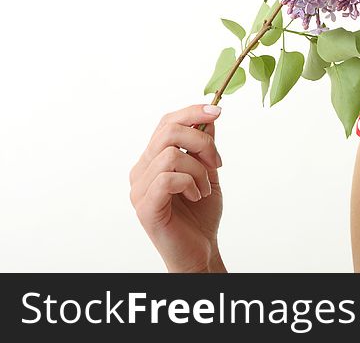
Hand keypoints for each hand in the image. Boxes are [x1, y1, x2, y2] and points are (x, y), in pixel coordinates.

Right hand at [129, 104, 224, 271]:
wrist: (200, 250)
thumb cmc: (201, 214)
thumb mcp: (207, 172)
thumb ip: (203, 146)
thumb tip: (209, 115)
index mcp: (153, 160)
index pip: (166, 123)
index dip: (191, 112)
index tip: (218, 110)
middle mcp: (141, 171)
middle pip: (168, 132)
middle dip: (202, 141)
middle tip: (216, 162)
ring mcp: (139, 189)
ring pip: (171, 154)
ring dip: (199, 170)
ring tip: (204, 188)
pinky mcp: (144, 207)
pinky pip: (168, 178)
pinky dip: (190, 183)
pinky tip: (196, 196)